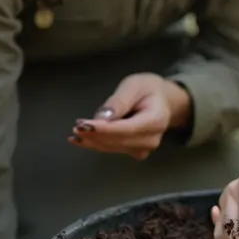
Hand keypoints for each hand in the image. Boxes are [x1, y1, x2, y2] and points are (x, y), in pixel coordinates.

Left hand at [68, 73, 190, 159]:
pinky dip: (96, 144)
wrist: (162, 100)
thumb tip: (101, 119)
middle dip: (94, 135)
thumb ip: (119, 101)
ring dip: (92, 141)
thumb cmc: (148, 89)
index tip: (83, 126)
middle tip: (76, 126)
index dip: (103, 129)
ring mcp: (145, 148)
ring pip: (112, 147)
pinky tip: (82, 139)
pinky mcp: (136, 152)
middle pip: (118, 141)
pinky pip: (112, 149)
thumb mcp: (134, 86)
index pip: (126, 128)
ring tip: (76, 131)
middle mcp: (152, 138)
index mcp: (156, 120)